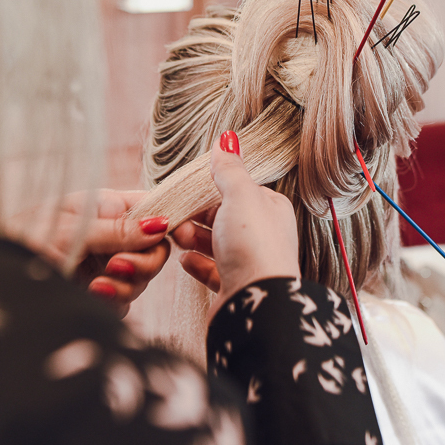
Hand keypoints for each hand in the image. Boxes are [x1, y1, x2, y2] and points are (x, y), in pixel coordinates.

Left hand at [8, 190, 171, 317]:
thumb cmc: (20, 241)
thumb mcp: (70, 229)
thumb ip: (117, 229)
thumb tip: (160, 225)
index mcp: (105, 207)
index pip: (154, 208)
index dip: (169, 221)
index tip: (174, 235)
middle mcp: (109, 236)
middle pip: (155, 249)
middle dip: (143, 262)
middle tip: (117, 267)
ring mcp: (104, 266)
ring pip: (142, 279)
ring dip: (125, 285)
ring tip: (95, 286)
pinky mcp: (97, 296)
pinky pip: (124, 303)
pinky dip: (113, 303)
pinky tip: (91, 297)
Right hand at [173, 132, 299, 317]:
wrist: (257, 305)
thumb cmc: (254, 247)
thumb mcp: (240, 196)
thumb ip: (229, 169)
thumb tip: (226, 140)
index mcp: (269, 209)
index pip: (236, 191)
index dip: (209, 189)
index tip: (184, 190)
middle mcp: (262, 235)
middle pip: (222, 217)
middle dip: (196, 215)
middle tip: (174, 216)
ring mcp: (248, 262)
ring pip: (214, 243)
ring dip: (192, 238)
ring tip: (176, 236)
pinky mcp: (234, 287)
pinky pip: (211, 271)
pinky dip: (196, 264)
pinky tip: (184, 260)